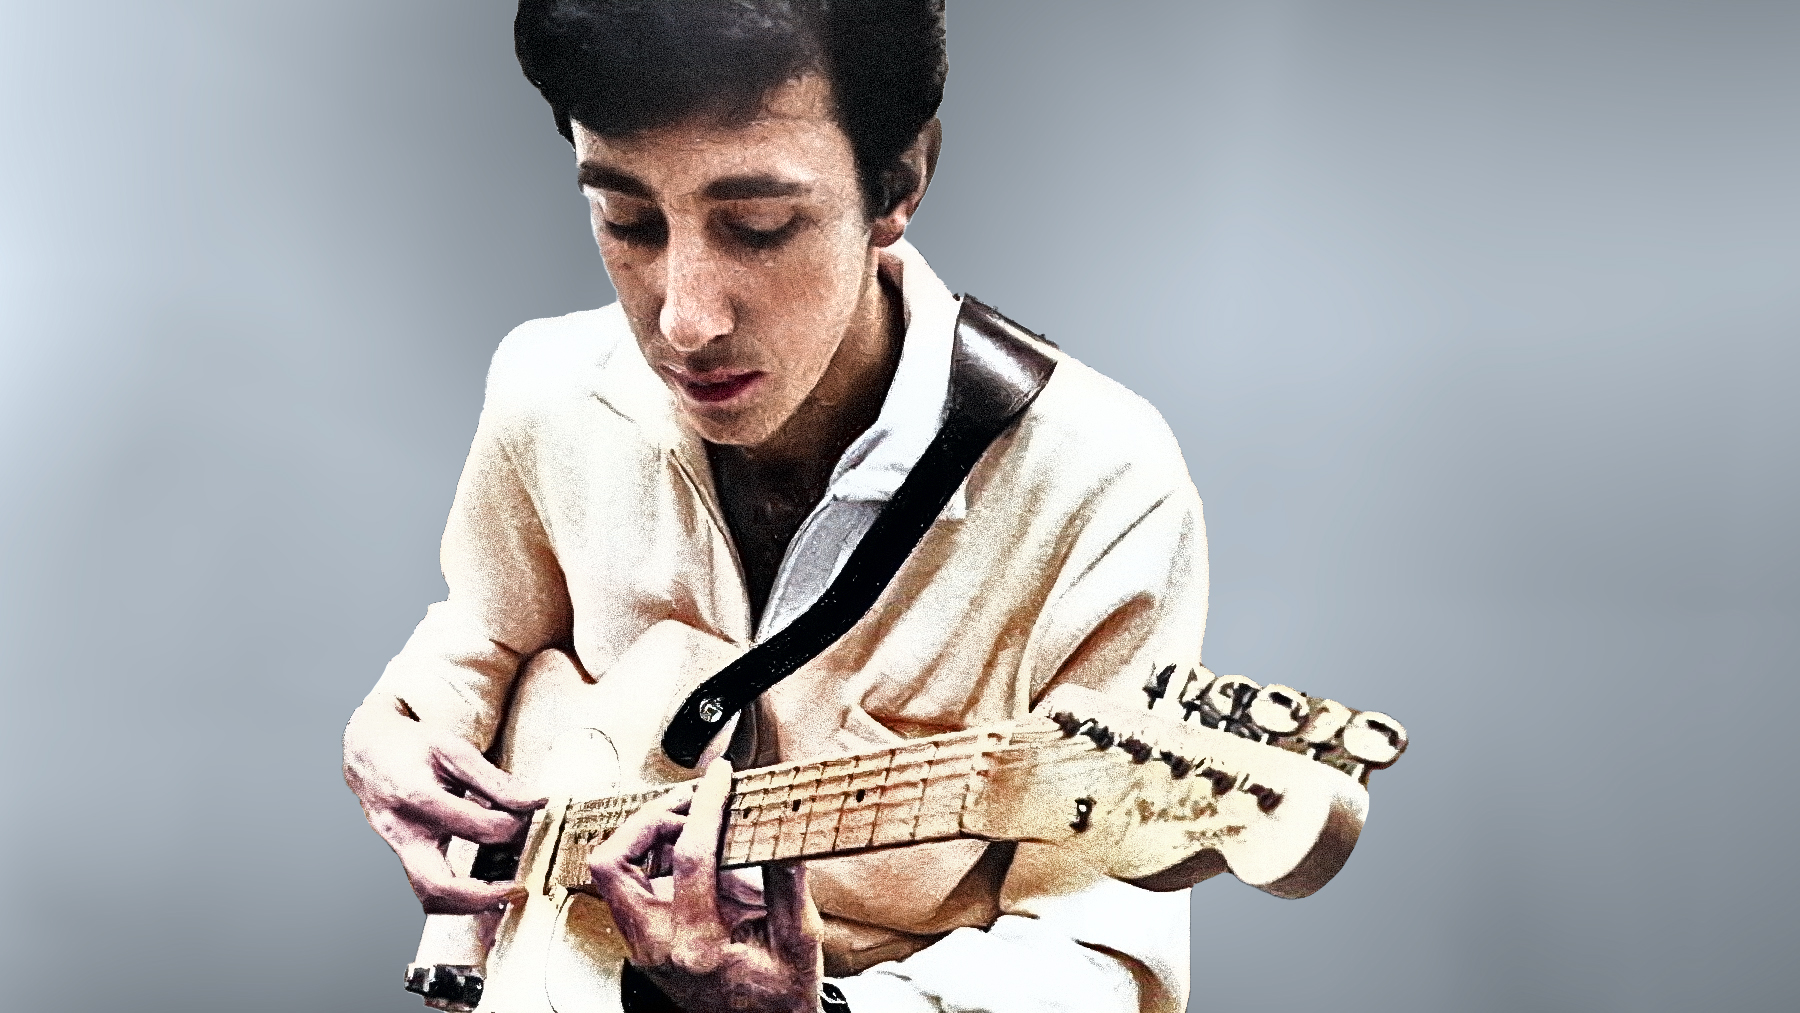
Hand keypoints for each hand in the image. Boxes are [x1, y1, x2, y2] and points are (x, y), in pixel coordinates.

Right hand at [342, 698, 546, 913]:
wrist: (368, 752)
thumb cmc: (412, 748)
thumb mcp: (454, 749)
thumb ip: (495, 780)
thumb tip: (535, 800)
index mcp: (418, 798)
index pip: (478, 827)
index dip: (514, 824)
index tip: (533, 815)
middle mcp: (403, 832)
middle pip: (439, 884)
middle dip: (484, 895)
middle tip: (519, 890)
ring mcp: (399, 850)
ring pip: (429, 896)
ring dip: (470, 904)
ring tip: (506, 895)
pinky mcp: (402, 858)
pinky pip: (427, 889)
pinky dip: (458, 897)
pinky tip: (485, 890)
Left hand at [588, 759, 823, 1012]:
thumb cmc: (781, 997)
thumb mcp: (800, 939)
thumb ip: (788, 881)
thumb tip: (780, 827)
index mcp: (699, 946)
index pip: (689, 858)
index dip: (705, 806)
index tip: (719, 779)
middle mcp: (658, 948)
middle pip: (613, 864)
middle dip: (647, 819)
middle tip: (690, 801)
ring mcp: (644, 947)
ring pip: (612, 873)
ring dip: (645, 836)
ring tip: (691, 822)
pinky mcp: (643, 942)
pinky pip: (628, 886)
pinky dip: (652, 857)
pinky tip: (689, 849)